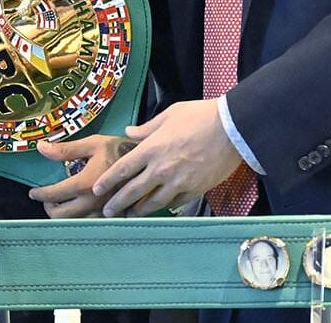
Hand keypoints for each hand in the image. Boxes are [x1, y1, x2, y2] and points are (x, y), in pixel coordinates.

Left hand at [30, 135, 136, 216]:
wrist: (148, 162)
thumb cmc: (119, 150)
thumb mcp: (93, 144)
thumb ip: (65, 149)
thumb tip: (41, 148)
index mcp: (84, 184)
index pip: (53, 195)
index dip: (40, 194)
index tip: (34, 193)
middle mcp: (92, 203)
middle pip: (60, 216)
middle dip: (50, 208)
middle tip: (49, 199)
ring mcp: (102, 212)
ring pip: (74, 222)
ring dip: (65, 214)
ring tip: (64, 202)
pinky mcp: (112, 216)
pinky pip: (90, 222)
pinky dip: (81, 217)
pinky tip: (82, 207)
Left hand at [93, 99, 242, 217]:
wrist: (232, 128)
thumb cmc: (201, 116)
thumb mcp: (170, 115)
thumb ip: (147, 128)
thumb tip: (129, 132)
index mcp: (152, 148)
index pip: (123, 169)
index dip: (108, 181)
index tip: (98, 189)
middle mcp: (161, 168)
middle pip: (133, 190)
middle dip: (118, 203)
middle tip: (107, 211)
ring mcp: (178, 182)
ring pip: (152, 202)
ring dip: (138, 210)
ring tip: (130, 215)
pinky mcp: (194, 189)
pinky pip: (174, 203)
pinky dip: (164, 206)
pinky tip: (159, 209)